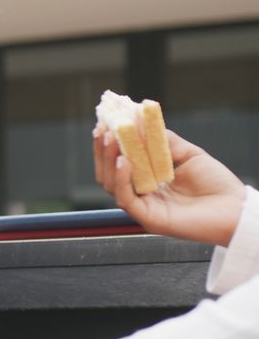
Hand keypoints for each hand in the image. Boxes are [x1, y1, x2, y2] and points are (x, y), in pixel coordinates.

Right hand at [94, 125, 245, 245]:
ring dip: (107, 160)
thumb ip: (164, 140)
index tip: (104, 123)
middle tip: (102, 129)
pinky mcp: (149, 219)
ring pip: (111, 184)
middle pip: (108, 173)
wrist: (237, 209)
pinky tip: (124, 160)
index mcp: (149, 181)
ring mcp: (143, 207)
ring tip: (111, 139)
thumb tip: (139, 119)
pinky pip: (125, 198)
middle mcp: (142, 195)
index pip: (118, 162)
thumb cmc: (217, 185)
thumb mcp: (189, 154)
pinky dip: (121, 178)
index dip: (108, 144)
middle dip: (102, 150)